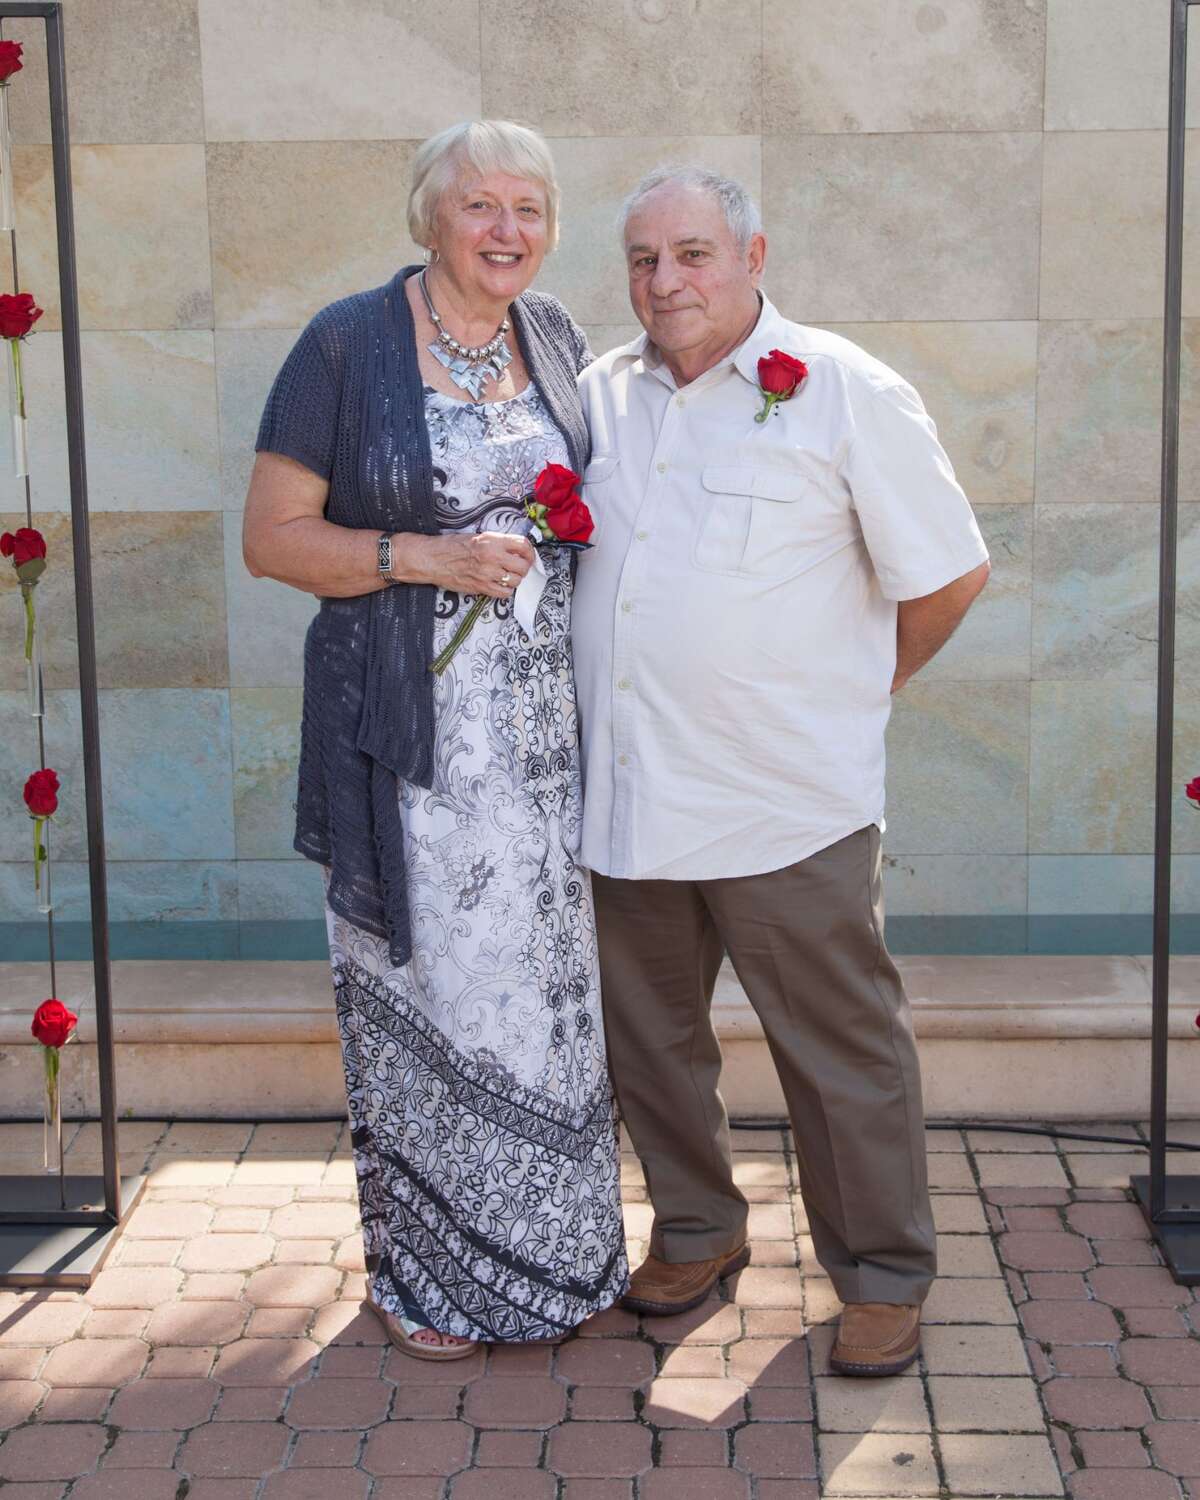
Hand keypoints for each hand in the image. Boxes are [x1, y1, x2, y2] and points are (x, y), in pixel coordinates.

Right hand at [399, 531, 534, 598]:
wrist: (433, 559)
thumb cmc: (451, 546)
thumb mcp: (478, 536)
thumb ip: (498, 543)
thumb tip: (515, 549)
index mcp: (492, 541)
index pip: (523, 546)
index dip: (530, 552)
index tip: (529, 555)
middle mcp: (492, 557)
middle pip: (523, 566)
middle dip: (524, 567)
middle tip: (520, 567)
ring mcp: (487, 574)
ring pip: (515, 581)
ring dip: (515, 580)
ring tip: (508, 576)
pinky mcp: (481, 587)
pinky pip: (504, 593)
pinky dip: (505, 591)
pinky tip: (500, 585)